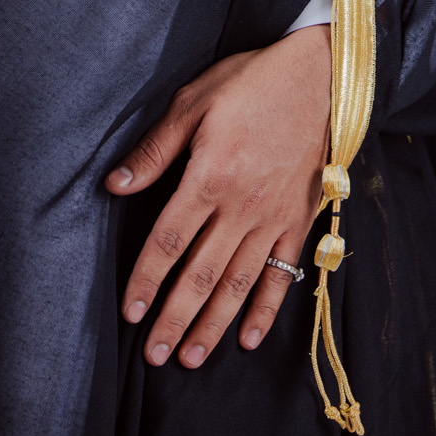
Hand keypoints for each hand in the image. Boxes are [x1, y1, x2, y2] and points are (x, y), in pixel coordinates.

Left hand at [106, 25, 330, 367]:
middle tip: (154, 355)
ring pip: (239, 284)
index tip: (130, 312)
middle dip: (174, 318)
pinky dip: (265, 309)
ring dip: (213, 324)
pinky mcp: (300, 220)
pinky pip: (282, 274)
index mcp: (209, 176)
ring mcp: (274, 217)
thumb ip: (155, 150)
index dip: (146, 279)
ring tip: (191, 358)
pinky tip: (249, 338)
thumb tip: (115, 184)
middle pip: (201, 274)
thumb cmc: (251, 83)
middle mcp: (241, 206)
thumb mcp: (193, 102)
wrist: (321, 77)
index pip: (168, 240)